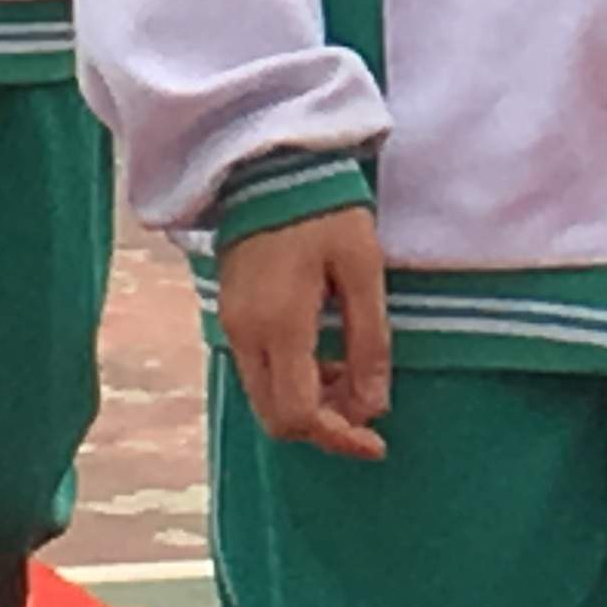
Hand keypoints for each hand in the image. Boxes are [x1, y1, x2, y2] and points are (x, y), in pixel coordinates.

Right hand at [214, 204, 391, 460]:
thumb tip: (374, 406)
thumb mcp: (363, 268)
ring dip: (307, 405)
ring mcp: (231, 325)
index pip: (299, 415)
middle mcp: (245, 335)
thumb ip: (369, 340)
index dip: (339, 438)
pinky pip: (256, 372)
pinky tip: (323, 359)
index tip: (377, 442)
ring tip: (352, 379)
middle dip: (323, 427)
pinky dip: (291, 382)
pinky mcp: (229, 314)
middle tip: (368, 414)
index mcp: (279, 325)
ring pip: (263, 398)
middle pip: (276, 418)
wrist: (272, 164)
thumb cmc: (326, 210)